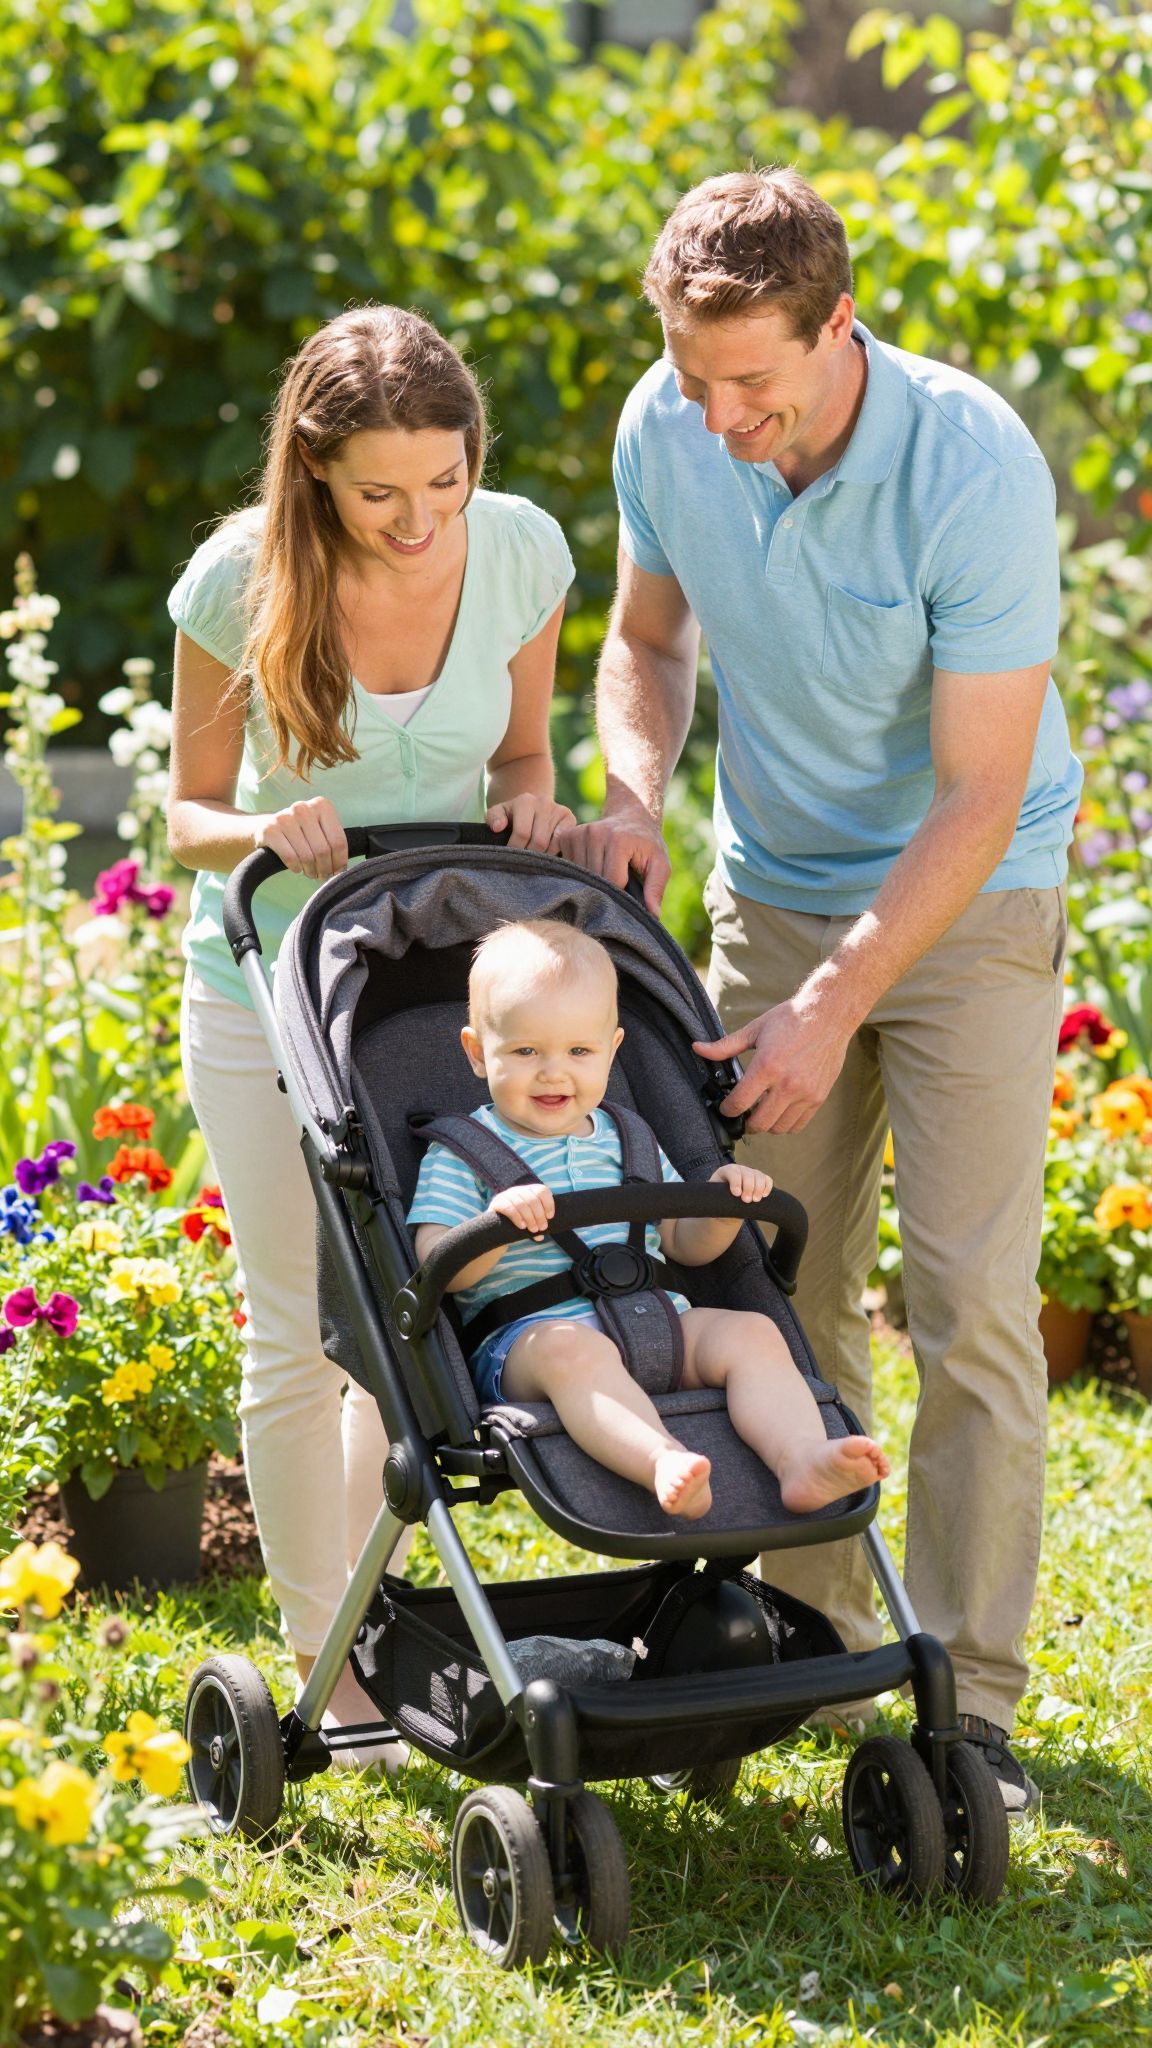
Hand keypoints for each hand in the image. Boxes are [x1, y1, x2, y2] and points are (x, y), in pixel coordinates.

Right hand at [253, 796, 348, 880]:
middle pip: (323, 850)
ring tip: (310, 872)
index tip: (338, 872)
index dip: (339, 861)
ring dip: (311, 870)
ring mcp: (285, 818)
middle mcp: (303, 808)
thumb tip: (342, 870)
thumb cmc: (301, 832)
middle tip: (322, 876)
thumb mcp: (320, 830)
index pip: (338, 841)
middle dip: (325, 869)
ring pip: (307, 856)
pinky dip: (296, 867)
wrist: (268, 827)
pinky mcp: (269, 830)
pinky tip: (297, 868)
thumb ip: (333, 843)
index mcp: (321, 805)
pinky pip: (290, 857)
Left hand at [486, 794, 574, 852]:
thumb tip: (498, 827)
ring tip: (534, 855)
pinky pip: (563, 843)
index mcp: (525, 801)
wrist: (532, 808)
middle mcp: (544, 802)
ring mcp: (560, 809)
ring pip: (551, 845)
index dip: (516, 849)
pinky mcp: (570, 818)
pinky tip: (547, 851)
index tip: (511, 856)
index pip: (522, 833)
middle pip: (538, 841)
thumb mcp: (498, 814)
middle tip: (524, 859)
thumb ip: (493, 818)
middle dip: (529, 855)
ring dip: (542, 855)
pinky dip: (555, 851)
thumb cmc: (512, 816)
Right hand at [489, 1182, 554, 1238]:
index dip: (549, 1203)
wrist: (496, 1227)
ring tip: (533, 1230)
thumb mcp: (530, 1222)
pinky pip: (509, 1208)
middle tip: (542, 1228)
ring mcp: (506, 1195)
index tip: (550, 1217)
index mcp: (529, 1190)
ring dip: (530, 1218)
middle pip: (533, 1199)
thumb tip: (540, 1236)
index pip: (542, 1190)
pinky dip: (517, 1218)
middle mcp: (518, 1190)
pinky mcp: (497, 1202)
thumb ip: (536, 1226)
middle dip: (539, 1215)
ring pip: (522, 1204)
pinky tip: (522, 1226)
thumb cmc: (518, 1223)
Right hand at [555, 808, 670, 913]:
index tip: (629, 891)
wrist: (631, 817)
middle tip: (619, 884)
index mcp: (618, 840)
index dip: (621, 894)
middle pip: (594, 880)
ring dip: (592, 882)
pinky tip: (593, 868)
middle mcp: (595, 833)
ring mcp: (578, 834)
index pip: (612, 882)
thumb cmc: (647, 846)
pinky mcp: (567, 836)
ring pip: (579, 876)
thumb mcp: (660, 864)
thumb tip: (652, 915)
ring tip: (606, 874)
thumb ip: (656, 888)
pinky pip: (569, 868)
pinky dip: (580, 874)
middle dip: (606, 889)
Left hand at [694, 998, 851, 1133]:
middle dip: (744, 1122)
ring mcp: (805, 1093)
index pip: (739, 1103)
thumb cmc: (791, 1019)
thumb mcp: (755, 1029)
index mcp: (767, 1066)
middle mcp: (787, 1084)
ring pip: (778, 1128)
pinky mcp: (819, 1097)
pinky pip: (797, 1125)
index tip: (726, 1107)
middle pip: (758, 1123)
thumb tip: (697, 1048)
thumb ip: (725, 1046)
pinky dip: (785, 1124)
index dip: (727, 1109)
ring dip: (766, 1124)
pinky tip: (779, 1110)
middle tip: (742, 1113)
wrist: (829, 1015)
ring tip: (761, 1111)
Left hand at [710, 1162, 773, 1202]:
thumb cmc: (719, 1203)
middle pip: (747, 1174)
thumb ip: (716, 1202)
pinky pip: (767, 1179)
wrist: (727, 1205)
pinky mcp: (760, 1179)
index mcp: (724, 1172)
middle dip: (748, 1187)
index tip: (737, 1194)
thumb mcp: (716, 1201)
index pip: (731, 1172)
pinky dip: (767, 1187)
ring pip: (758, 1176)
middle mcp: (738, 1170)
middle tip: (747, 1200)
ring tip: (756, 1200)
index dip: (735, 1182)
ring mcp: (750, 1173)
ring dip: (759, 1188)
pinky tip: (764, 1195)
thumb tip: (719, 1205)